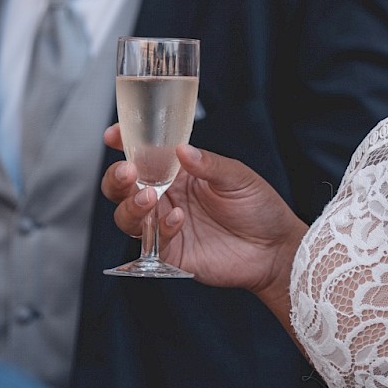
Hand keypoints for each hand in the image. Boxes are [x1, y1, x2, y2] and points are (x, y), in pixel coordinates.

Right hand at [102, 128, 306, 308]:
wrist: (274, 250)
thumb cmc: (259, 208)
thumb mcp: (237, 176)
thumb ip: (208, 163)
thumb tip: (182, 149)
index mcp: (178, 172)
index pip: (143, 155)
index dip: (123, 143)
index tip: (113, 135)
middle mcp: (166, 196)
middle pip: (122, 187)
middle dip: (116, 178)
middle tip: (128, 172)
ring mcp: (165, 225)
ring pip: (126, 215)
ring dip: (131, 204)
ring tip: (149, 197)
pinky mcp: (171, 252)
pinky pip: (152, 240)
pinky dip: (160, 227)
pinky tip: (178, 219)